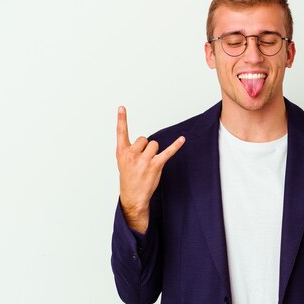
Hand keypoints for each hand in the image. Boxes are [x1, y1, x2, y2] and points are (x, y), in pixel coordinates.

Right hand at [116, 106, 184, 232]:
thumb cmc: (129, 178)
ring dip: (154, 152)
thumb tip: (143, 141)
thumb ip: (129, 149)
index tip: (122, 107)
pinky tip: (182, 139)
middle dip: (145, 147)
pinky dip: (176, 145)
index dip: (121, 119)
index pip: (121, 132)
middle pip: (144, 139)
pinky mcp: (156, 165)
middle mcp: (132, 154)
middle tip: (141, 161)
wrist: (133, 196)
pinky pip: (168, 152)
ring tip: (148, 164)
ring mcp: (144, 160)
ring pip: (154, 144)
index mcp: (122, 152)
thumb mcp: (122, 162)